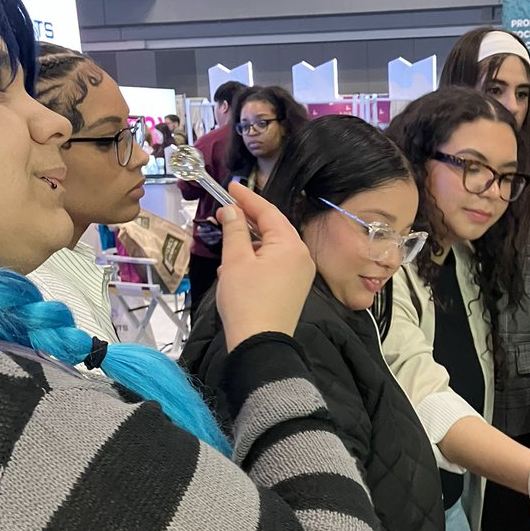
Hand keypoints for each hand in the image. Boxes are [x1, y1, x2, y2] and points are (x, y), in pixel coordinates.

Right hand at [216, 182, 314, 350]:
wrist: (260, 343)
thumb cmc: (246, 300)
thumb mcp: (235, 260)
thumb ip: (234, 230)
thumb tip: (231, 211)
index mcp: (290, 245)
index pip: (268, 212)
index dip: (247, 198)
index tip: (230, 186)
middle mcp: (301, 256)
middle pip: (274, 227)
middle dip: (250, 218)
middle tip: (228, 207)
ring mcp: (301, 274)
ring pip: (273, 247)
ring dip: (250, 241)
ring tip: (228, 239)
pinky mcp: (294, 288)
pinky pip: (276, 264)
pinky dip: (256, 259)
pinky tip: (236, 266)